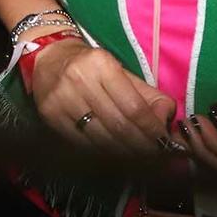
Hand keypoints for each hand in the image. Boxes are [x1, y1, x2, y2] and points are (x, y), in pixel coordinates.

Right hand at [28, 38, 177, 163]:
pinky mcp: (50, 114)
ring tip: (138, 158)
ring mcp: (62, 98)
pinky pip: (82, 143)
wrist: (48, 57)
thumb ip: (148, 96)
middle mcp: (80, 80)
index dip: (152, 130)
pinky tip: (114, 155)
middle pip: (119, 125)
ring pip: (101, 138)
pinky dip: (102, 153)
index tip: (164, 143)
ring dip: (124, 153)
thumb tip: (167, 118)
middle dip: (141, 146)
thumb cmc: (91, 66)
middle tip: (154, 156)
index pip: (134, 107)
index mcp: (101, 64)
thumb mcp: (121, 72)